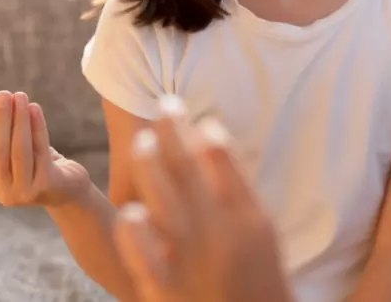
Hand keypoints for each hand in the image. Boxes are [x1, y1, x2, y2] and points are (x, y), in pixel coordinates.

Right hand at [0, 91, 90, 207]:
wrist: (70, 191)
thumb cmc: (40, 167)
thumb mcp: (18, 155)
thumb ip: (6, 137)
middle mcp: (2, 192)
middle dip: (0, 118)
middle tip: (3, 94)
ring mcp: (23, 191)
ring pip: (18, 149)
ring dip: (18, 119)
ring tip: (20, 96)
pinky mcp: (45, 184)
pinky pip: (40, 149)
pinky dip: (37, 126)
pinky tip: (35, 108)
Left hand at [113, 97, 292, 301]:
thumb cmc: (256, 279)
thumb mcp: (260, 232)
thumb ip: (237, 190)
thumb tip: (211, 140)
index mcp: (248, 218)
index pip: (225, 161)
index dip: (208, 133)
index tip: (197, 114)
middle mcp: (221, 233)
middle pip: (191, 172)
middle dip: (173, 134)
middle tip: (163, 106)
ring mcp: (191, 261)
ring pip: (167, 202)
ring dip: (152, 167)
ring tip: (141, 140)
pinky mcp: (165, 289)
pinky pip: (146, 256)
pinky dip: (137, 233)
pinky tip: (130, 210)